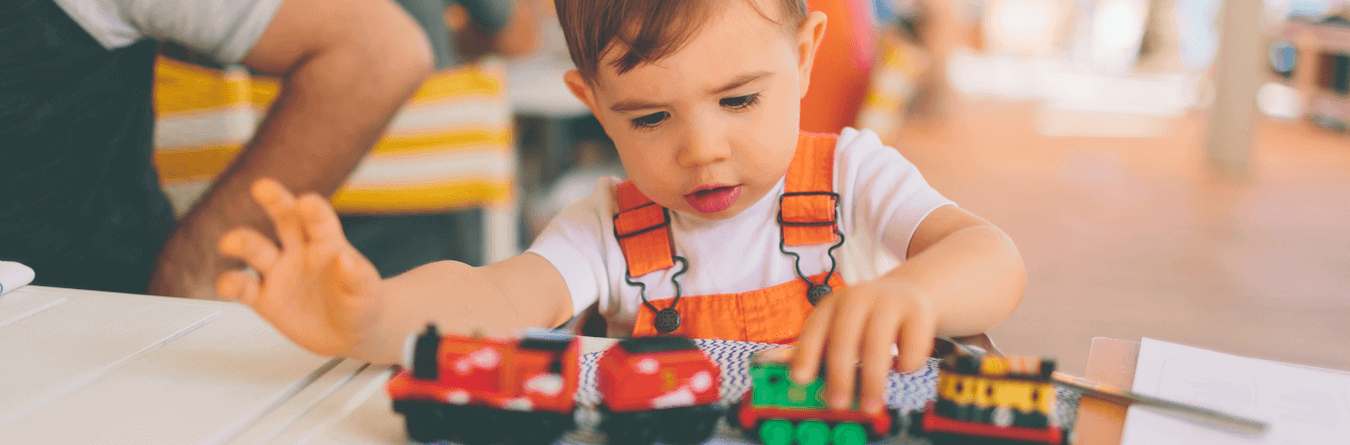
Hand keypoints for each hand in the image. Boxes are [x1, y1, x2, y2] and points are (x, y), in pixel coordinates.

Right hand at [216, 178, 383, 356]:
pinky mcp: (264, 297)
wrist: (348, 334)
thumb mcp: (366, 292)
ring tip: (230, 242)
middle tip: (262, 187)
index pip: (320, 220)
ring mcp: (279, 272)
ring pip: (257, 250)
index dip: (313, 210)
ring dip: (243, 243)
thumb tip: (346, 260)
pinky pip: (243, 288)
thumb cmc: (361, 304)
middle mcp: (299, 251)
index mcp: (328, 243)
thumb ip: (357, 277)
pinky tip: (226, 285)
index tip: (306, 202)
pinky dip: (230, 284)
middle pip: (285, 218)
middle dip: (274, 201)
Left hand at [790, 277, 936, 413]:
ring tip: (870, 406)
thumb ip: (821, 351)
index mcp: (832, 304)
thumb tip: (796, 380)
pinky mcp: (918, 311)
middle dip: (839, 376)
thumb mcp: (840, 327)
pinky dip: (905, 365)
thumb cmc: (866, 321)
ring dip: (872, 381)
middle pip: (844, 339)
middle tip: (838, 405)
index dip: (805, 354)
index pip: (814, 329)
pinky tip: (902, 369)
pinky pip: (910, 347)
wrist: (909, 292)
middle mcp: (858, 298)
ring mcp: (889, 301)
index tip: (800, 379)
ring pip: (877, 345)